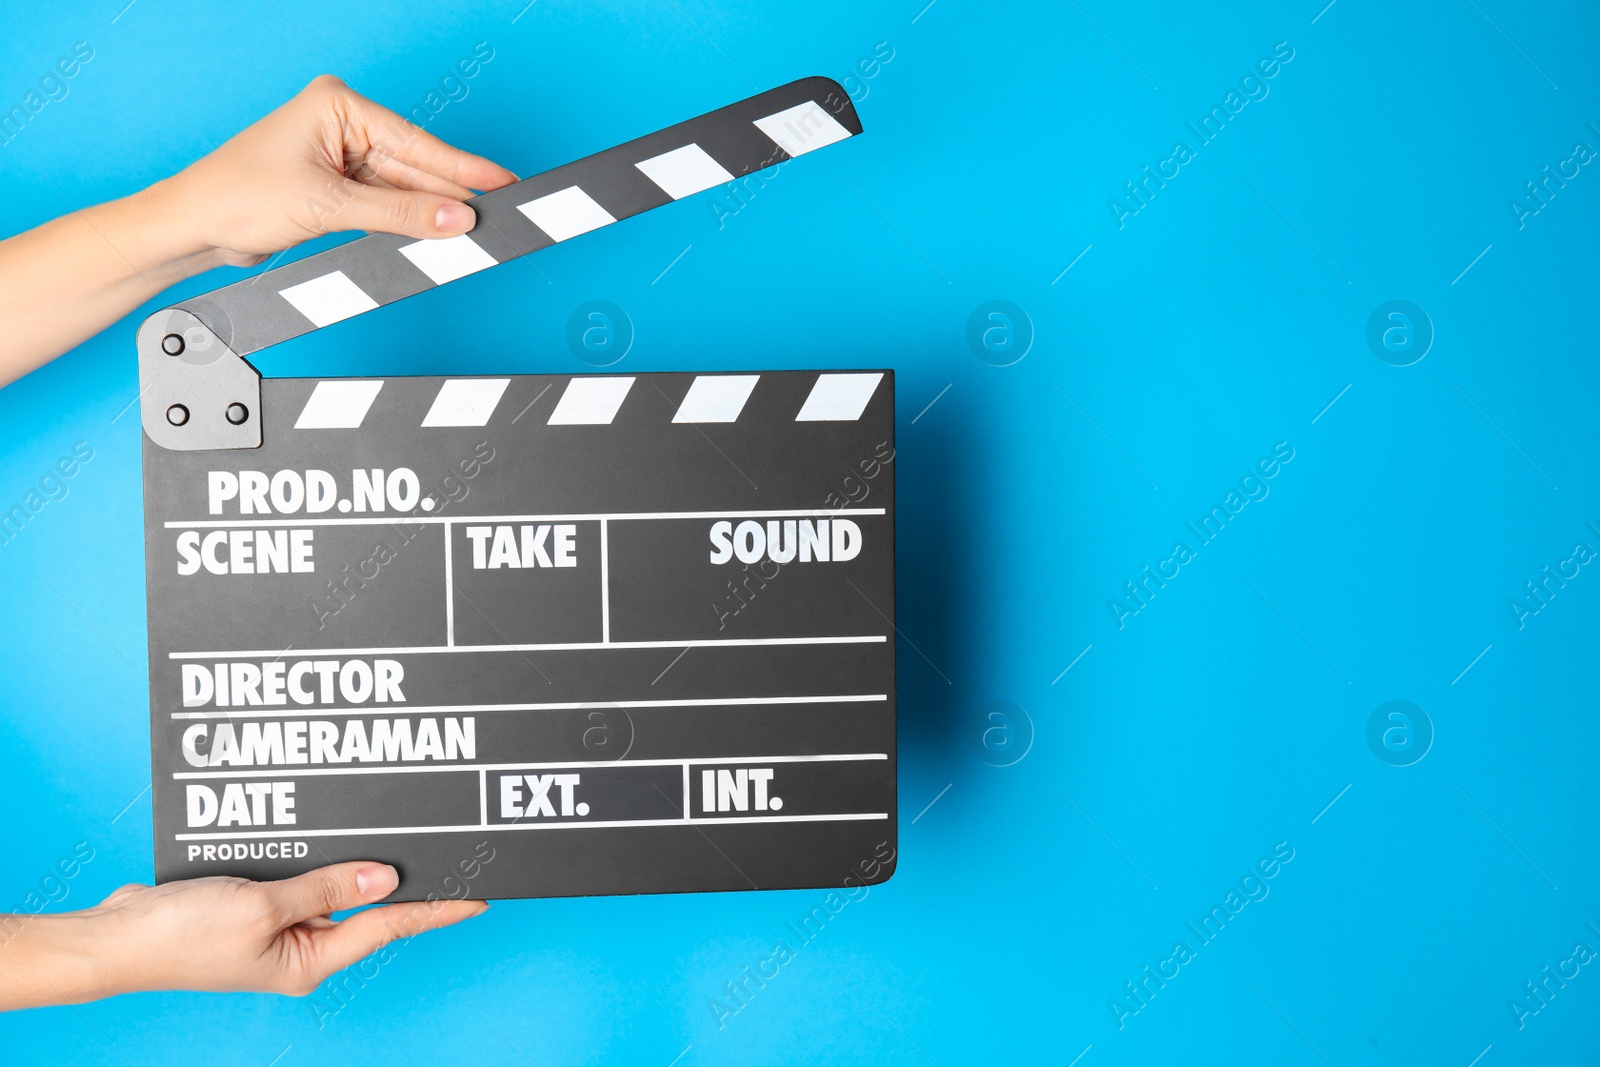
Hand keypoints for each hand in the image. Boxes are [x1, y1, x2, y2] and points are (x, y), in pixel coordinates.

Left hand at [0, 74, 518, 382]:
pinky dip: (408, 222)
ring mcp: (340, 155)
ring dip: (432, 213)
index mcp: (338, 105)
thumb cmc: (237, 196)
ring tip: (474, 232)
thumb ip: (400, 215)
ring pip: (404, 189)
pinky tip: (436, 233)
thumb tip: (456, 219)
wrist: (192, 227)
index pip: (416, 142)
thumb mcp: (329, 207)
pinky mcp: (337, 186)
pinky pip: (387, 204)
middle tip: (499, 214)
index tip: (503, 183)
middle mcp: (342, 124)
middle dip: (452, 194)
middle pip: (415, 166)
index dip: (464, 169)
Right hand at [0, 862, 485, 1006]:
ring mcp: (279, 924)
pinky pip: (300, 873)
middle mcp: (302, 946)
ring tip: (397, 822)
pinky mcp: (255, 903)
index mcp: (310, 959)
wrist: (113, 938)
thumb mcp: (263, 905)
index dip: (437, 907)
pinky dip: (315, 849)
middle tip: (445, 840)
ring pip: (334, 881)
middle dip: (402, 871)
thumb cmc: (180, 935)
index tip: (479, 895)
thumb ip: (327, 886)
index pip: (390, 925)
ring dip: (354, 853)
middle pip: (368, 902)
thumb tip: (385, 875)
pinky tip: (330, 821)